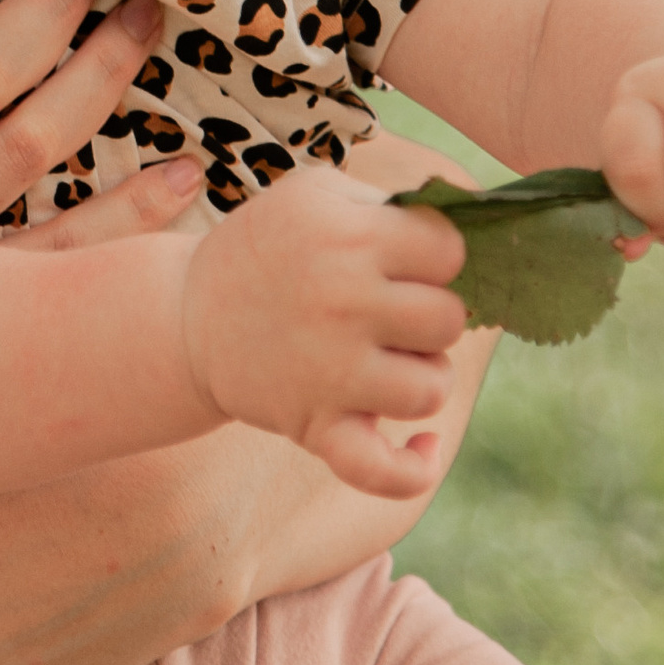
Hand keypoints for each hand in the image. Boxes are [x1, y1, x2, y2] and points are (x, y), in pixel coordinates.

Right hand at [180, 165, 465, 501]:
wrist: (186, 314)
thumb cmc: (268, 246)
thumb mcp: (317, 194)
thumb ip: (392, 203)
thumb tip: (477, 220)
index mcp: (347, 236)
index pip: (449, 250)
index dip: (436, 256)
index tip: (407, 261)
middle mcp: (342, 301)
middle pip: (449, 320)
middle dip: (431, 316)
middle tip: (394, 312)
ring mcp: (329, 370)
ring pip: (432, 388)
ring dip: (423, 376)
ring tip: (393, 362)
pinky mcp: (315, 426)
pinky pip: (383, 469)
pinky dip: (414, 468)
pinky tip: (422, 447)